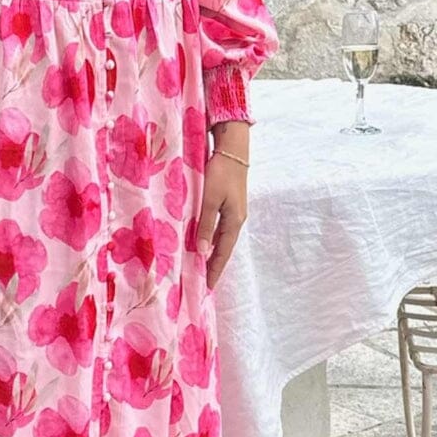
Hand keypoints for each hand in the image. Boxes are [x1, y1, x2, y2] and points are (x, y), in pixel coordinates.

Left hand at [197, 151, 248, 289]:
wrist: (233, 150)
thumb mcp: (210, 199)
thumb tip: (201, 251)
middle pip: (223, 248)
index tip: (207, 287)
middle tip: (202, 281)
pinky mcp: (228, 203)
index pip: (222, 253)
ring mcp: (233, 211)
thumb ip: (205, 225)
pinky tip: (201, 241)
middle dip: (213, 265)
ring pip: (221, 238)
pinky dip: (210, 238)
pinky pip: (218, 227)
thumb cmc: (220, 173)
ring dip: (211, 252)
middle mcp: (236, 220)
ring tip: (200, 266)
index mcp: (234, 221)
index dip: (214, 270)